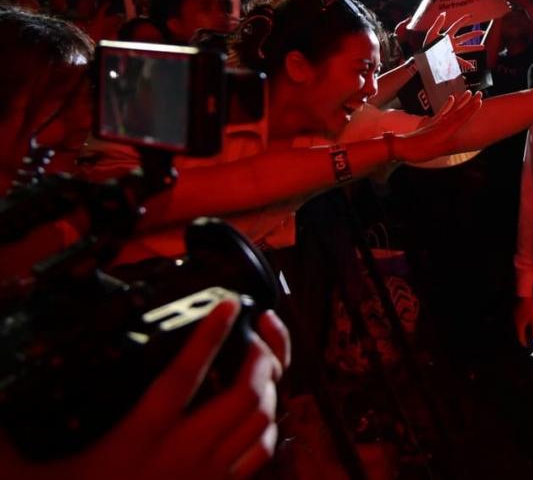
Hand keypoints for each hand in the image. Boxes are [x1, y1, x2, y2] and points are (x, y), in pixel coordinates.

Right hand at [5, 299, 289, 479]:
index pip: (182, 376)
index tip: (227, 305)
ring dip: (270, 387)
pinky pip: (260, 454)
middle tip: (257, 332)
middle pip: (244, 395)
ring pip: (260, 420)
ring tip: (263, 361)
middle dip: (262, 357)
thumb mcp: (29, 476)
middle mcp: (183, 453)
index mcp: (140, 438)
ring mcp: (208, 474)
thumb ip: (8, 444)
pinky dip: (267, 426)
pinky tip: (260, 410)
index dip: (209, 337)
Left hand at [395, 12, 483, 71]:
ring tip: (482, 47)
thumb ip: (438, 24)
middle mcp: (451, 43)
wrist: (423, 59)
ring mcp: (452, 51)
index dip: (463, 20)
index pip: (456, 26)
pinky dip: (466, 64)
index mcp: (446, 36)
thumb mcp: (431, 34)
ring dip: (474, 48)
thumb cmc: (426, 46)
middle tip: (482, 32)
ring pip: (465, 48)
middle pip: (464, 37)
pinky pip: (460, 61)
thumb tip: (444, 13)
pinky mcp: (451, 59)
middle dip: (473, 34)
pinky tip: (471, 66)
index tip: (470, 15)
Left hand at [396, 90, 483, 161]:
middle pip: (459, 111)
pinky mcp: (432, 123)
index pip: (461, 117)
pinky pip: (443, 112)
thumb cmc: (416, 151)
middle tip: (479, 93)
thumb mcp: (432, 151)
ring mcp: (437, 122)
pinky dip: (448, 105)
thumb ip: (443, 146)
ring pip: (452, 109)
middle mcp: (442, 124)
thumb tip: (453, 141)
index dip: (471, 109)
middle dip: (469, 103)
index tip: (479, 101)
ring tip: (467, 92)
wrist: (402, 147)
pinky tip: (451, 98)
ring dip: (461, 102)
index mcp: (445, 129)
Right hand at [513, 297, 532, 347]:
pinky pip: (517, 322)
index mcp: (520, 326)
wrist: (524, 295)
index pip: (521, 338)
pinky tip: (526, 324)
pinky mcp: (515, 313)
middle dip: (523, 338)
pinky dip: (522, 326)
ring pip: (518, 328)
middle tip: (529, 341)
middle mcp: (515, 323)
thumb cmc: (531, 308)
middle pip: (518, 333)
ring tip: (528, 333)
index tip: (528, 346)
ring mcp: (514, 318)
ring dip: (522, 332)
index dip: (524, 343)